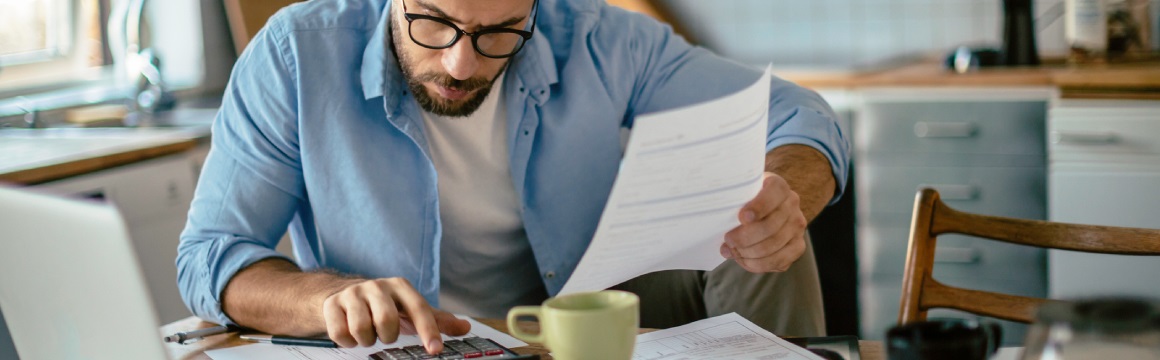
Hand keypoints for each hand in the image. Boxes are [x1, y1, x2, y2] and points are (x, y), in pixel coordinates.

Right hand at [322, 277, 470, 352]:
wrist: (342, 294)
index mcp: (400, 286)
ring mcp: (352, 293)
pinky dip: (347, 341)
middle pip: (387, 321)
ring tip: (368, 333)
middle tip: (385, 334)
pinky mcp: (332, 304)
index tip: (435, 350)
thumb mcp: (409, 309)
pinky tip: (350, 333)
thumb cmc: (383, 305)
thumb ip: (436, 320)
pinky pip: (340, 333)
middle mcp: (376, 286)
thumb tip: (465, 328)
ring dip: (367, 340)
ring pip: (362, 329)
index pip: (419, 309)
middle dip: (387, 336)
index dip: (428, 331)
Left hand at [720, 172, 807, 272]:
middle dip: (745, 238)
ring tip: (732, 251)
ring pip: (773, 246)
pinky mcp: (797, 246)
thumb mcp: (738, 193)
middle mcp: (792, 204)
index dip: (759, 206)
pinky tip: (743, 260)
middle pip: (770, 226)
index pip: (774, 193)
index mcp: (777, 186)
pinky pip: (779, 261)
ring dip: (748, 253)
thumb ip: (731, 199)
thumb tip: (715, 217)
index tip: (742, 217)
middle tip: (728, 240)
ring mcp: (797, 226)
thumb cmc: (742, 201)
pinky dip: (758, 264)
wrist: (758, 210)